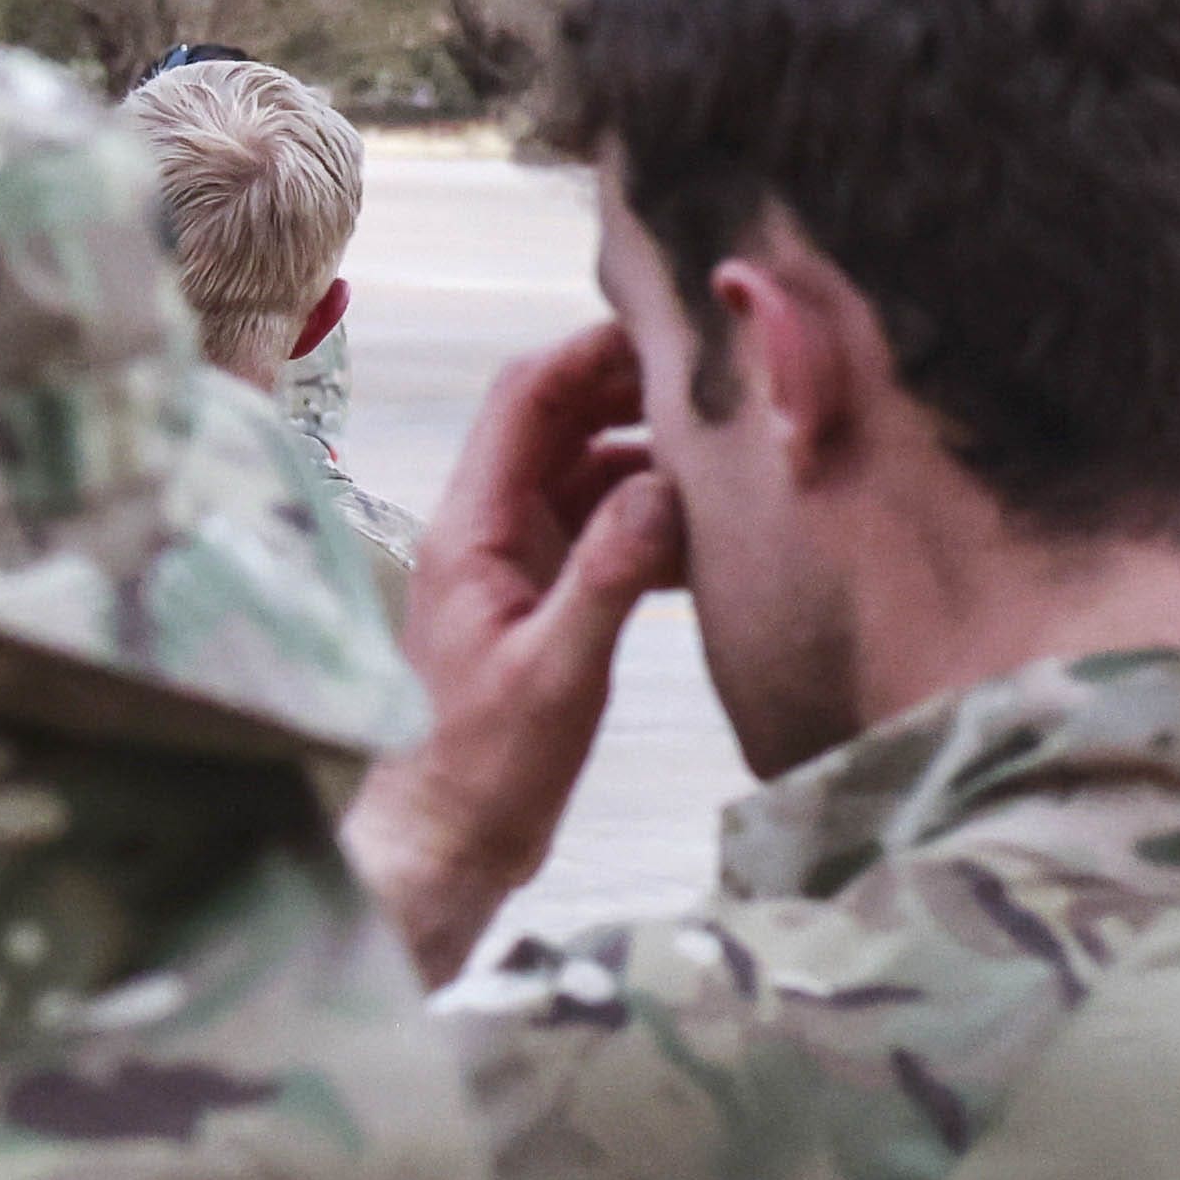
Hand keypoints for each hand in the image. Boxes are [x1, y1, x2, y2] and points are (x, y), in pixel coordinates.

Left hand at [341, 325, 682, 984]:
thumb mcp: (557, 673)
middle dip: (631, 392)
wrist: (451, 844)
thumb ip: (609, 576)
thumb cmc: (485, 769)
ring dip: (650, 457)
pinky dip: (651, 518)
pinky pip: (599, 529)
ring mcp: (513, 563)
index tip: (670, 335)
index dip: (591, 354)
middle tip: (720, 386)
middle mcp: (486, 531)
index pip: (526, 400)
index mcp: (472, 530)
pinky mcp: (540, 600)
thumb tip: (663, 488)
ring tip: (729, 454)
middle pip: (558, 421)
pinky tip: (710, 536)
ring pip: (585, 473)